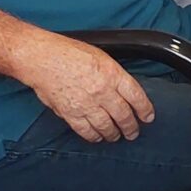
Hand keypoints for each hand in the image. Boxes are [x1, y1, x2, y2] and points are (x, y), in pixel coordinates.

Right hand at [18, 35, 155, 143]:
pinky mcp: (70, 113)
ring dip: (113, 134)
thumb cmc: (69, 53)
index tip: (148, 117)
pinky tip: (97, 137)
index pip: (137, 96)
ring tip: (117, 137)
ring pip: (106, 126)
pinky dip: (93, 136)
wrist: (42, 59)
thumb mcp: (102, 57)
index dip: (145, 109)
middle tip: (133, 132)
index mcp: (113, 74)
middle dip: (131, 127)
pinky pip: (86, 130)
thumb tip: (122, 90)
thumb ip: (114, 76)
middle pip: (123, 115)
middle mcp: (102, 91)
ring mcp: (86, 104)